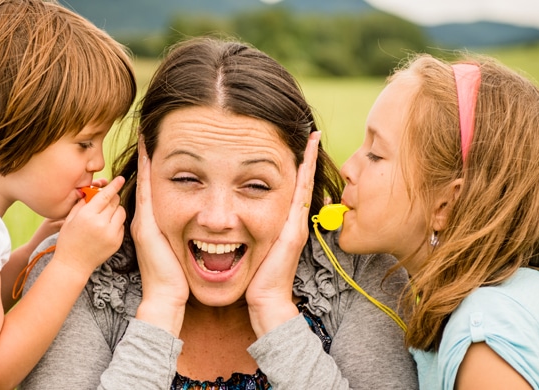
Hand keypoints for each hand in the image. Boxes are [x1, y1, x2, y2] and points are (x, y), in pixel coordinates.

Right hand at [53, 176, 125, 274]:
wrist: (73, 265)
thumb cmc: (68, 240)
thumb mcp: (70, 219)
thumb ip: (82, 203)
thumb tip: (93, 192)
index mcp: (88, 215)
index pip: (106, 195)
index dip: (114, 185)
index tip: (121, 179)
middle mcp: (101, 224)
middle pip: (115, 202)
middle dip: (112, 198)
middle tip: (105, 201)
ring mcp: (111, 234)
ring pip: (121, 212)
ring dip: (115, 210)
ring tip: (105, 216)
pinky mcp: (117, 242)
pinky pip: (122, 225)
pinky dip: (116, 223)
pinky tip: (105, 228)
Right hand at [132, 139, 188, 335]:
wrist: (167, 298)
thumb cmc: (179, 278)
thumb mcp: (183, 250)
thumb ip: (188, 235)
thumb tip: (207, 224)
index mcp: (156, 224)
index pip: (156, 189)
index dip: (157, 167)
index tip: (162, 145)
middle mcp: (146, 219)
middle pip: (147, 180)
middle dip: (149, 156)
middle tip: (150, 132)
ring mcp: (143, 221)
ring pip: (144, 181)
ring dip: (146, 158)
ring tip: (148, 135)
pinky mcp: (146, 225)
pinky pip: (146, 191)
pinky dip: (147, 171)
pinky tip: (150, 152)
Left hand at [246, 131, 320, 336]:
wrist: (263, 300)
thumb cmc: (251, 277)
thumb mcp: (247, 248)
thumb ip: (242, 232)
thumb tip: (226, 220)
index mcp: (278, 222)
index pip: (286, 187)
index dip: (292, 166)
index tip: (293, 143)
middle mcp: (291, 220)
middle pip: (300, 180)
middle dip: (304, 155)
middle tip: (308, 130)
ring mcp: (295, 224)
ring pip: (304, 183)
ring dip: (307, 159)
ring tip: (311, 135)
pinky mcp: (294, 230)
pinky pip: (302, 195)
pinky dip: (305, 174)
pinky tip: (306, 156)